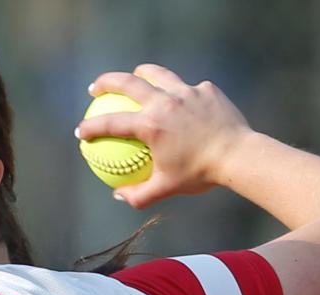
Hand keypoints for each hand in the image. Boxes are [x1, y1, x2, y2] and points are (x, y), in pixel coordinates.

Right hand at [75, 64, 252, 208]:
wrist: (239, 156)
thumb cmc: (200, 174)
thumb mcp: (166, 189)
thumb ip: (138, 195)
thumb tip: (118, 196)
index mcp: (150, 125)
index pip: (110, 123)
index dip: (91, 127)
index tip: (80, 131)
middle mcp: (164, 102)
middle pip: (127, 82)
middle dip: (106, 82)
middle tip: (96, 88)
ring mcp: (186, 91)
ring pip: (158, 74)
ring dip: (142, 73)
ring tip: (136, 76)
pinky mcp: (206, 89)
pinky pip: (188, 89)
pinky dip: (181, 94)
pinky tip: (182, 100)